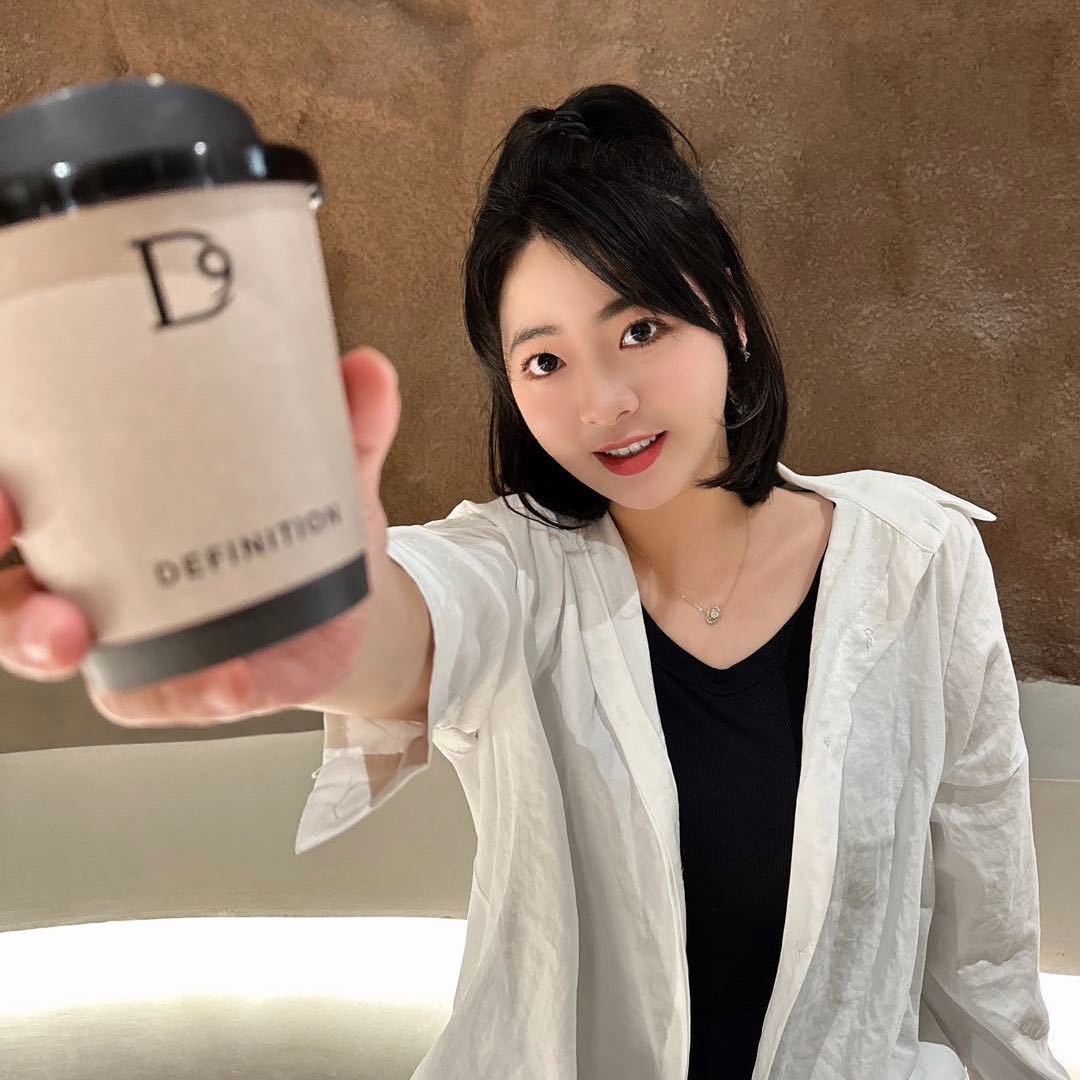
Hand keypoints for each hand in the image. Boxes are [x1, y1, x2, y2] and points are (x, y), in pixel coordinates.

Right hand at [0, 346, 400, 726]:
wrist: (348, 598)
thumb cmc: (298, 521)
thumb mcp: (321, 466)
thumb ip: (342, 424)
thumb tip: (367, 372)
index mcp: (109, 503)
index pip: (21, 496)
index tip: (2, 499)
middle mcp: (102, 572)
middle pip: (15, 595)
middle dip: (13, 607)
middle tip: (49, 605)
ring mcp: (136, 633)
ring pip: (66, 653)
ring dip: (64, 653)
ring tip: (96, 645)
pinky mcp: (187, 681)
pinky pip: (168, 697)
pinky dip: (198, 692)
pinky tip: (230, 681)